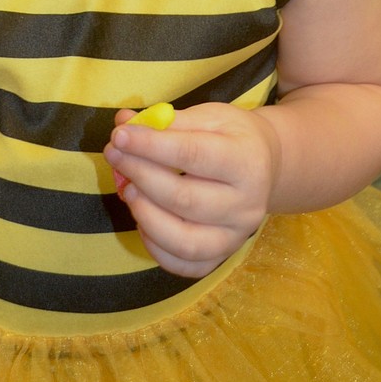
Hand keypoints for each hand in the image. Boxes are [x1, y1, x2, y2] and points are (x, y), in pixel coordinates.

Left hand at [104, 103, 279, 277]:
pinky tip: (142, 219)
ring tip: (128, 189)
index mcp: (245, 160)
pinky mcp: (222, 256)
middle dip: (141, 175)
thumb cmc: (231, 136)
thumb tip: (123, 123)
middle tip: (114, 154)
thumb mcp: (208, 117)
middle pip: (185, 199)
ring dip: (146, 215)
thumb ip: (166, 122)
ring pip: (184, 240)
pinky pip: (184, 264)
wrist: (266, 166)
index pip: (192, 155)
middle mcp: (247, 204)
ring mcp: (236, 236)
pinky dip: (156, 247)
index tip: (120, 135)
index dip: (151, 146)